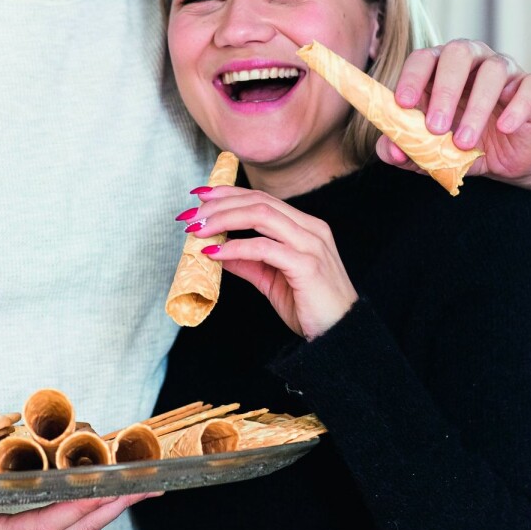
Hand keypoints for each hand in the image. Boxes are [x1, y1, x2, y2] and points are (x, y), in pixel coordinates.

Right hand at [0, 494, 153, 529]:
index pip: (50, 524)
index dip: (87, 505)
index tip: (119, 488)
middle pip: (74, 529)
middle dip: (113, 506)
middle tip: (151, 481)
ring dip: (105, 508)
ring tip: (137, 483)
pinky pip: (58, 527)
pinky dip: (82, 509)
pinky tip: (97, 492)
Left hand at [185, 187, 356, 338]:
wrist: (340, 335)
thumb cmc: (310, 307)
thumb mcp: (272, 280)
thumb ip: (248, 262)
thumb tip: (216, 251)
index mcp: (305, 227)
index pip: (262, 199)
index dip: (228, 194)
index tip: (199, 197)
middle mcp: (310, 228)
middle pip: (258, 202)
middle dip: (219, 204)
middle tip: (190, 215)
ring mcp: (311, 245)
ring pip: (261, 216)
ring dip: (223, 220)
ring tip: (198, 230)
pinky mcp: (306, 265)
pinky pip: (264, 248)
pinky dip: (236, 248)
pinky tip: (215, 253)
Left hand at [379, 39, 530, 187]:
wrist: (506, 161)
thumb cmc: (462, 146)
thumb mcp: (431, 152)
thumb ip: (406, 149)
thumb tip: (391, 151)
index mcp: (440, 69)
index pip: (423, 58)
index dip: (411, 77)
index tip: (403, 104)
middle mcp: (473, 60)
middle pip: (458, 53)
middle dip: (445, 90)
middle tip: (436, 128)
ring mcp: (505, 70)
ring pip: (494, 70)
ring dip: (477, 107)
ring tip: (465, 143)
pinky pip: (530, 85)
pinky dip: (517, 106)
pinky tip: (505, 127)